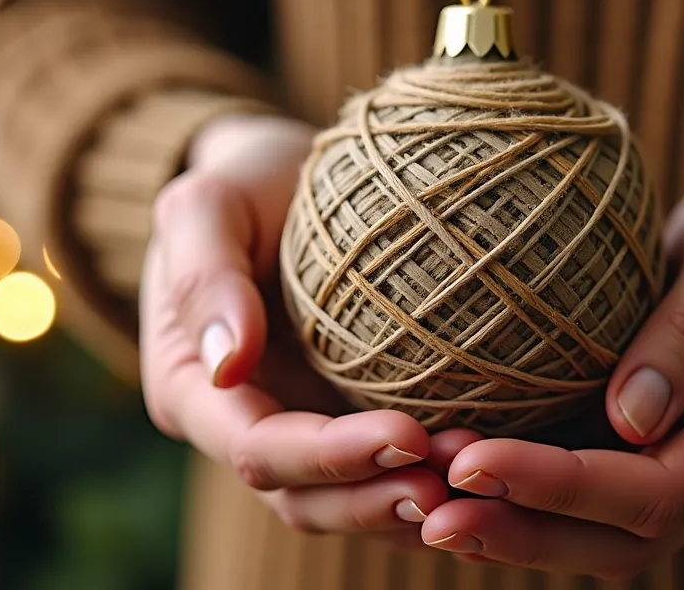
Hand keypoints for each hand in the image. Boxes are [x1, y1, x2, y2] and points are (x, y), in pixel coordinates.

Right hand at [140, 114, 479, 542]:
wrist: (287, 180)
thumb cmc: (244, 183)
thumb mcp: (206, 205)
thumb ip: (204, 277)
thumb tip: (227, 367)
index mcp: (192, 393)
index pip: (260, 450)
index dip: (331, 457)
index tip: (408, 433)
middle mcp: (244, 428)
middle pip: (304, 500)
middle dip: (378, 498)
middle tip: (456, 484)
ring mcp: (300, 432)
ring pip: (349, 504)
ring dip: (409, 504)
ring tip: (482, 483)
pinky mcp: (349, 422)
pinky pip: (386, 475)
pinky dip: (432, 486)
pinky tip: (490, 475)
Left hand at [419, 167, 683, 577]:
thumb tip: (631, 419)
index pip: (662, 491)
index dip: (565, 487)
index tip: (475, 462)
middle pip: (625, 539)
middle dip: (525, 530)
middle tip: (432, 515)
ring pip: (600, 538)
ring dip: (514, 528)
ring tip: (427, 509)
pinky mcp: (654, 463)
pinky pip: (587, 505)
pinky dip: (524, 503)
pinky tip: (456, 486)